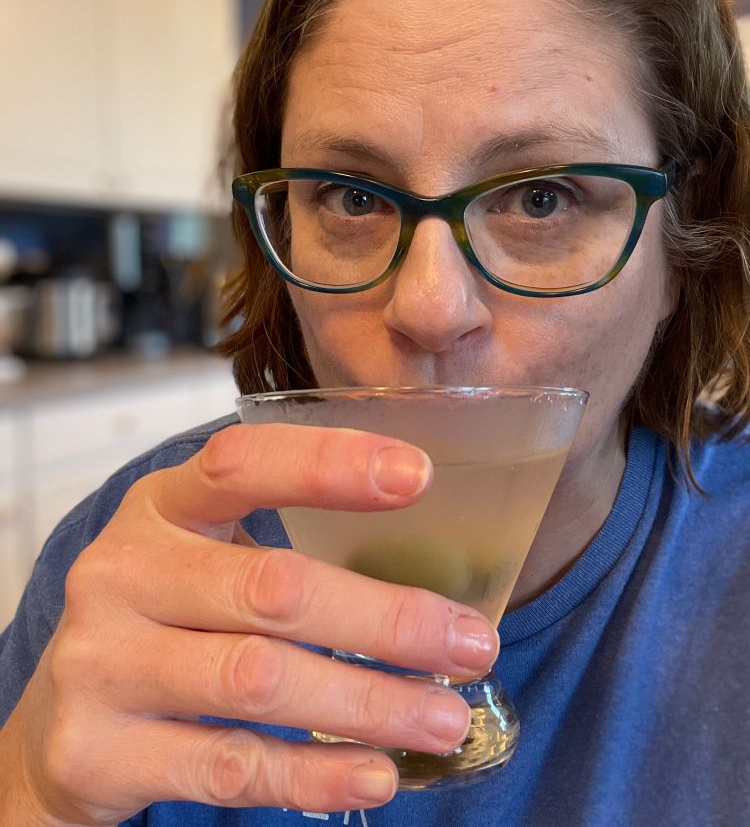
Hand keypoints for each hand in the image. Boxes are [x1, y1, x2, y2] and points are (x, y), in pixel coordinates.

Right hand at [0, 423, 498, 824]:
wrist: (62, 724)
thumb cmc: (166, 620)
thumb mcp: (204, 558)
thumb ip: (286, 554)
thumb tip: (434, 585)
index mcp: (160, 506)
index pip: (242, 464)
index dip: (328, 464)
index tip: (418, 475)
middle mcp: (123, 572)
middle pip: (272, 588)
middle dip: (386, 619)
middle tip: (473, 644)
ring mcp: (102, 662)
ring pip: (259, 680)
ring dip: (368, 703)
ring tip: (445, 719)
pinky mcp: (98, 752)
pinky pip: (228, 765)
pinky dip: (314, 772)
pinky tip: (376, 771)